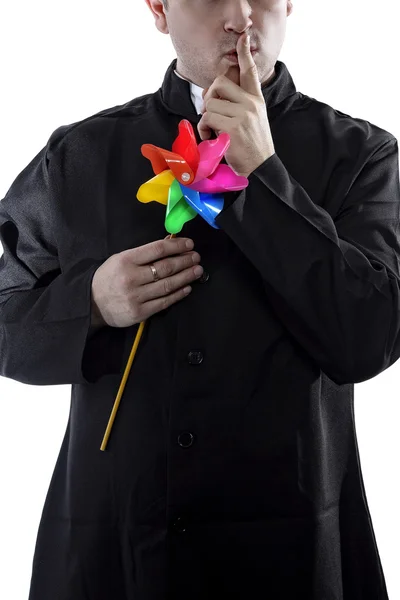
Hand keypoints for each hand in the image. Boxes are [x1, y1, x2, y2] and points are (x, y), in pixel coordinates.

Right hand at [91, 237, 203, 327]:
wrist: (91, 303)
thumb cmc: (108, 277)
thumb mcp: (120, 259)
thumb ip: (143, 254)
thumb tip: (170, 246)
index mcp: (126, 260)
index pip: (157, 250)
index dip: (177, 246)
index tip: (189, 244)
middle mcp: (132, 278)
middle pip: (166, 267)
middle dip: (185, 261)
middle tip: (196, 257)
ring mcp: (136, 297)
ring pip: (168, 285)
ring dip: (186, 277)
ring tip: (197, 270)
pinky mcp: (140, 313)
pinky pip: (164, 302)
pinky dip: (178, 294)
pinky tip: (187, 287)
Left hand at [197, 32, 274, 177]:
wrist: (261, 167)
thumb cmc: (252, 146)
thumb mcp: (252, 120)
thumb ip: (238, 105)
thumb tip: (212, 96)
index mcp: (256, 98)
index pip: (250, 71)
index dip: (245, 53)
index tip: (243, 37)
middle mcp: (251, 102)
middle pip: (219, 83)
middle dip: (209, 96)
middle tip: (210, 112)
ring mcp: (243, 114)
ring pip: (210, 103)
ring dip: (206, 118)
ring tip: (212, 131)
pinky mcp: (233, 126)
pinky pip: (208, 118)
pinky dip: (204, 129)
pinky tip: (211, 138)